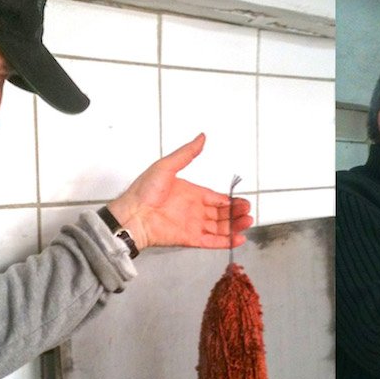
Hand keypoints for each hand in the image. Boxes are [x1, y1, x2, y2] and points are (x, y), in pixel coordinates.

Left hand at [105, 134, 253, 250]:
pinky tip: (237, 239)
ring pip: (220, 227)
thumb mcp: (166, 166)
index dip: (231, 200)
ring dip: (234, 226)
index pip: (217, 198)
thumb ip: (186, 154)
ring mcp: (193, 225)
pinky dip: (225, 241)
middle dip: (236, 213)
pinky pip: (211, 241)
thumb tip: (201, 137)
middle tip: (247, 212)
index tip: (243, 201)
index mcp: (191, 193)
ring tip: (247, 222)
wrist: (132, 214)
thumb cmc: (144, 191)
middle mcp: (194, 210)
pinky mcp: (190, 239)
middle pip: (222, 213)